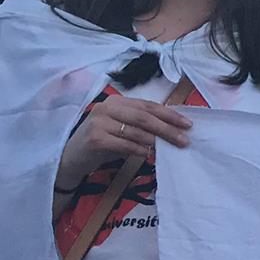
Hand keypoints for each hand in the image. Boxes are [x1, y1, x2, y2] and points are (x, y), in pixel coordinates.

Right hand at [56, 94, 192, 189]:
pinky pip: (123, 143)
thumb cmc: (103, 143)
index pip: (148, 106)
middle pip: (144, 117)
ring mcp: (99, 122)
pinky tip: (148, 155)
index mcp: (117, 102)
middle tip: (184, 140)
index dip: (169, 114)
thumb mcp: (123, 130)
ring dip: (155, 141)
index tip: (188, 124)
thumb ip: (142, 127)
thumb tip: (173, 131)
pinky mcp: (95, 138)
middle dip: (167, 128)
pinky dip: (138, 149)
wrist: (72, 157)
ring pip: (135, 130)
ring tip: (170, 148)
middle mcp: (107, 108)